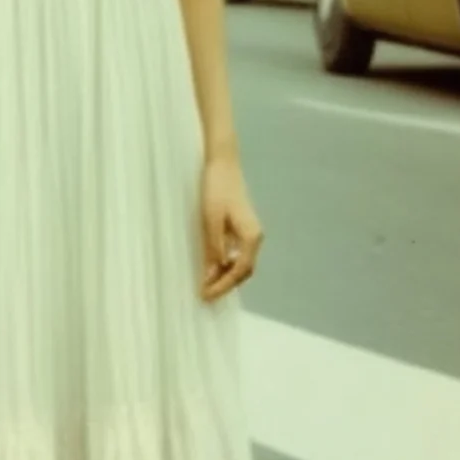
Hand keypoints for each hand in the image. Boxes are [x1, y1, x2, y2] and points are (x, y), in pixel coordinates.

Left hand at [200, 153, 262, 300]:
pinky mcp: (242, 228)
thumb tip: (213, 276)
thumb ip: (214, 249)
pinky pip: (236, 253)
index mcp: (251, 236)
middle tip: (204, 294)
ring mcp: (249, 232)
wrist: (222, 163)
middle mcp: (255, 237)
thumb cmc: (216, 189)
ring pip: (240, 263)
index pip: (240, 271)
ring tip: (205, 284)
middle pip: (244, 271)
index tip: (205, 296)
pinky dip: (225, 264)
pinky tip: (210, 267)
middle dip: (225, 285)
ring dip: (225, 276)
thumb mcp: (211, 221)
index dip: (222, 286)